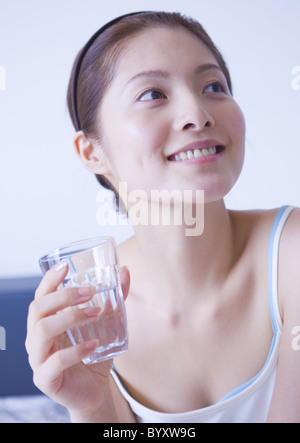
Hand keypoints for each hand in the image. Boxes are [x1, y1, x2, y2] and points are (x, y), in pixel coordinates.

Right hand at [25, 261, 129, 415]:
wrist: (94, 390)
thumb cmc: (93, 354)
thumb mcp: (106, 324)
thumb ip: (114, 300)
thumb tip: (125, 271)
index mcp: (46, 321)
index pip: (40, 295)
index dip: (50, 279)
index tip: (66, 266)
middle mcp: (36, 337)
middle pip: (38, 309)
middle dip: (64, 296)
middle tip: (90, 291)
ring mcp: (38, 358)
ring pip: (42, 331)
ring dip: (70, 317)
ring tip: (95, 314)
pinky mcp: (46, 379)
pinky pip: (54, 362)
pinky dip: (75, 350)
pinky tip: (94, 344)